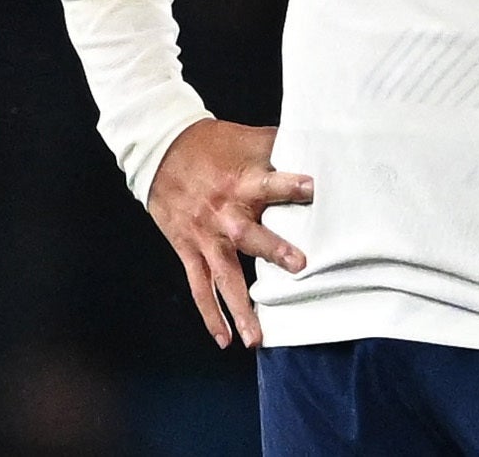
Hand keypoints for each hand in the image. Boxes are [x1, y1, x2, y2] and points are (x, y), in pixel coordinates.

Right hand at [146, 118, 313, 348]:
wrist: (161, 151)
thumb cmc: (211, 144)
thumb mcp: (246, 139)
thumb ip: (279, 147)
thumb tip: (318, 142)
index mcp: (240, 181)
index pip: (269, 182)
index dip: (289, 185)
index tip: (312, 187)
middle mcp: (223, 212)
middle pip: (247, 233)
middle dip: (272, 248)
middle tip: (298, 265)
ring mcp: (204, 235)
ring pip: (222, 275)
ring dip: (239, 307)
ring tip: (256, 338)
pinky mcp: (188, 249)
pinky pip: (199, 286)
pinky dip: (211, 314)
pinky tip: (225, 340)